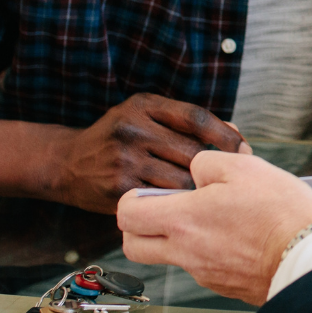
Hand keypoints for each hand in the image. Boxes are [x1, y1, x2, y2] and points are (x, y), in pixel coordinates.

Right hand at [46, 93, 250, 213]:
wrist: (68, 163)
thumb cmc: (118, 138)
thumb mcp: (146, 115)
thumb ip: (185, 122)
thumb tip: (235, 133)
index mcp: (144, 106)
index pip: (196, 117)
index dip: (225, 134)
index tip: (243, 148)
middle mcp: (134, 130)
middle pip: (192, 151)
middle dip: (215, 167)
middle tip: (231, 178)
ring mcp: (125, 160)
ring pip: (181, 178)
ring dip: (200, 188)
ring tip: (211, 193)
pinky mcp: (119, 189)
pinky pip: (161, 198)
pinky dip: (178, 203)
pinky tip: (187, 205)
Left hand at [118, 151, 311, 304]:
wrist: (307, 257)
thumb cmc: (279, 213)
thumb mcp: (245, 167)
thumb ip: (208, 163)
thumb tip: (196, 169)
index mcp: (184, 219)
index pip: (127, 215)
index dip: (130, 200)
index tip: (148, 192)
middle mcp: (185, 251)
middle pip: (134, 246)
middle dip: (139, 227)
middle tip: (165, 209)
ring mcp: (203, 273)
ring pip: (169, 257)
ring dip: (178, 238)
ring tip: (213, 218)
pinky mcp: (223, 285)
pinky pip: (201, 267)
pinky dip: (209, 251)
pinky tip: (237, 236)